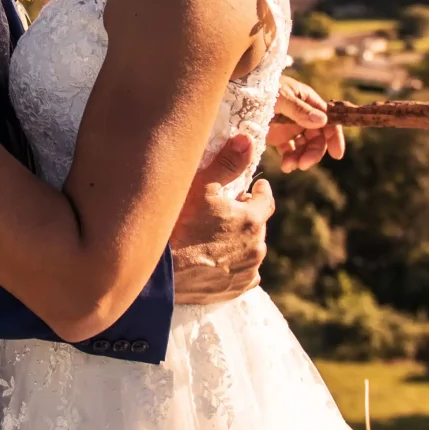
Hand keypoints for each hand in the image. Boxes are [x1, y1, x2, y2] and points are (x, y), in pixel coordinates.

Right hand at [168, 133, 270, 305]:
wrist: (162, 275)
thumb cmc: (178, 226)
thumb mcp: (200, 187)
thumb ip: (227, 162)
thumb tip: (247, 139)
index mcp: (251, 219)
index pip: (267, 200)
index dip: (261, 191)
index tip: (257, 187)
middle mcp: (256, 247)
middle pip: (256, 225)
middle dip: (245, 216)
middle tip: (225, 212)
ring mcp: (247, 271)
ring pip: (250, 250)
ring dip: (240, 241)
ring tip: (218, 237)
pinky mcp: (235, 290)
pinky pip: (244, 274)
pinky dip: (235, 265)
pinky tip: (219, 260)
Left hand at [266, 75, 344, 172]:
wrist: (237, 90)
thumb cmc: (260, 87)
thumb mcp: (281, 97)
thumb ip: (300, 110)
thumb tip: (323, 120)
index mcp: (308, 101)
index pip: (329, 120)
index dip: (335, 137)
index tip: (336, 155)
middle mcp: (303, 115)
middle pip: (317, 138)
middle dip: (313, 153)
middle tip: (303, 164)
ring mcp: (291, 126)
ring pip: (304, 147)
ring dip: (301, 158)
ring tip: (288, 166)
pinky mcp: (278, 137)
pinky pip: (290, 151)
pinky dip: (290, 159)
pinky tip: (285, 165)